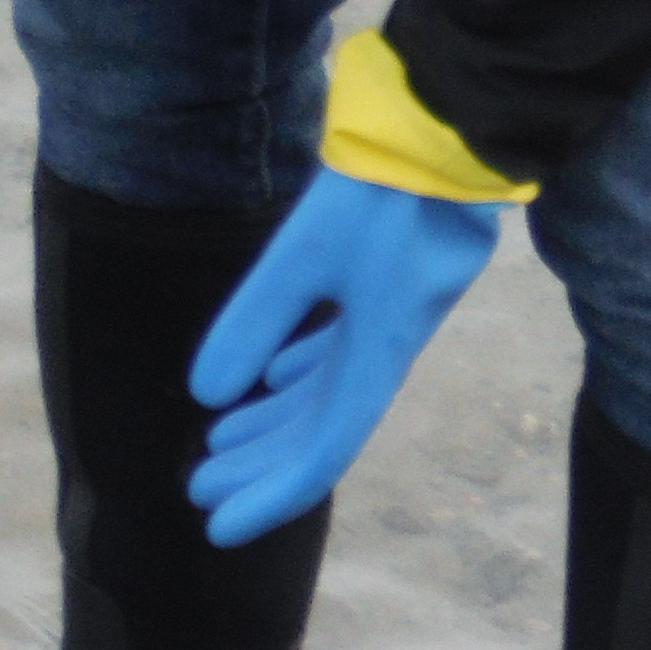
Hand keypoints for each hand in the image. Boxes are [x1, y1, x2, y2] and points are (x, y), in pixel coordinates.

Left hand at [183, 172, 504, 547]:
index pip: (322, 453)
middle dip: (259, 464)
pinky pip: (337, 352)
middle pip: (320, 431)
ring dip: (272, 422)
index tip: (217, 525)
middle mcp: (386, 349)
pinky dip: (297, 374)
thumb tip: (209, 394)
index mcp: (377, 356)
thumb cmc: (382, 187)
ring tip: (218, 441)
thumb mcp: (305, 250)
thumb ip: (255, 321)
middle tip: (199, 487)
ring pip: (325, 392)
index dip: (269, 496)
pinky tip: (267, 381)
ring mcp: (388, 318)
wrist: (451, 124)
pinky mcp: (386, 284)